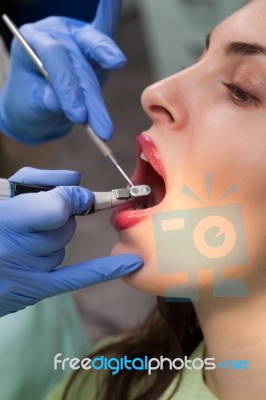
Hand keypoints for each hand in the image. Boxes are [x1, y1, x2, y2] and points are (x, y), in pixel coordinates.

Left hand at [0, 0, 124, 143]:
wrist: (39, 103)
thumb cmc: (30, 102)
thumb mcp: (31, 105)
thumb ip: (44, 100)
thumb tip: (57, 101)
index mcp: (32, 41)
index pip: (54, 56)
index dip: (69, 85)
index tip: (80, 115)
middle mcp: (54, 32)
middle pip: (78, 61)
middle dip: (91, 97)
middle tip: (103, 129)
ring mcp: (76, 37)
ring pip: (94, 53)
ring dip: (104, 86)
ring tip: (114, 109)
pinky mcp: (93, 46)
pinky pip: (105, 43)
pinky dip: (110, 50)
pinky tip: (118, 56)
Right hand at [0, 167, 142, 315]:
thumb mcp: (1, 191)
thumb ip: (38, 180)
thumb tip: (78, 180)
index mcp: (7, 220)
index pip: (61, 206)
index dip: (70, 197)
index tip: (72, 194)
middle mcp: (18, 250)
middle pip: (66, 227)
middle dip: (57, 217)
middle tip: (33, 218)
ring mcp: (27, 273)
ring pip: (63, 246)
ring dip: (51, 239)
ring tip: (21, 240)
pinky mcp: (34, 289)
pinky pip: (76, 279)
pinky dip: (104, 270)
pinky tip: (131, 264)